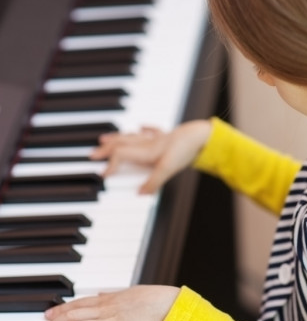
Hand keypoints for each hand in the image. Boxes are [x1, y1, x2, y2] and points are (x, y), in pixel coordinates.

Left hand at [33, 285, 179, 320]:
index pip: (75, 304)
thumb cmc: (148, 300)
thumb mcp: (125, 294)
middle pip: (71, 316)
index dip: (58, 311)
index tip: (45, 316)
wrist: (165, 305)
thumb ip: (110, 296)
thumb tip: (99, 294)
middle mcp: (104, 309)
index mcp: (105, 300)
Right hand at [91, 120, 211, 192]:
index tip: (102, 175)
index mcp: (145, 150)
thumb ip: (153, 183)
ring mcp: (156, 139)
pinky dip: (145, 129)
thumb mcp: (168, 169)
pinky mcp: (167, 136)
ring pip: (131, 136)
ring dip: (117, 138)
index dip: (109, 165)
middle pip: (120, 144)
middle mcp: (147, 143)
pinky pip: (152, 131)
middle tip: (92, 154)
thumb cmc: (184, 150)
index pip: (120, 155)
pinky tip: (142, 126)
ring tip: (105, 138)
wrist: (201, 136)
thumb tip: (140, 194)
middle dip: (105, 149)